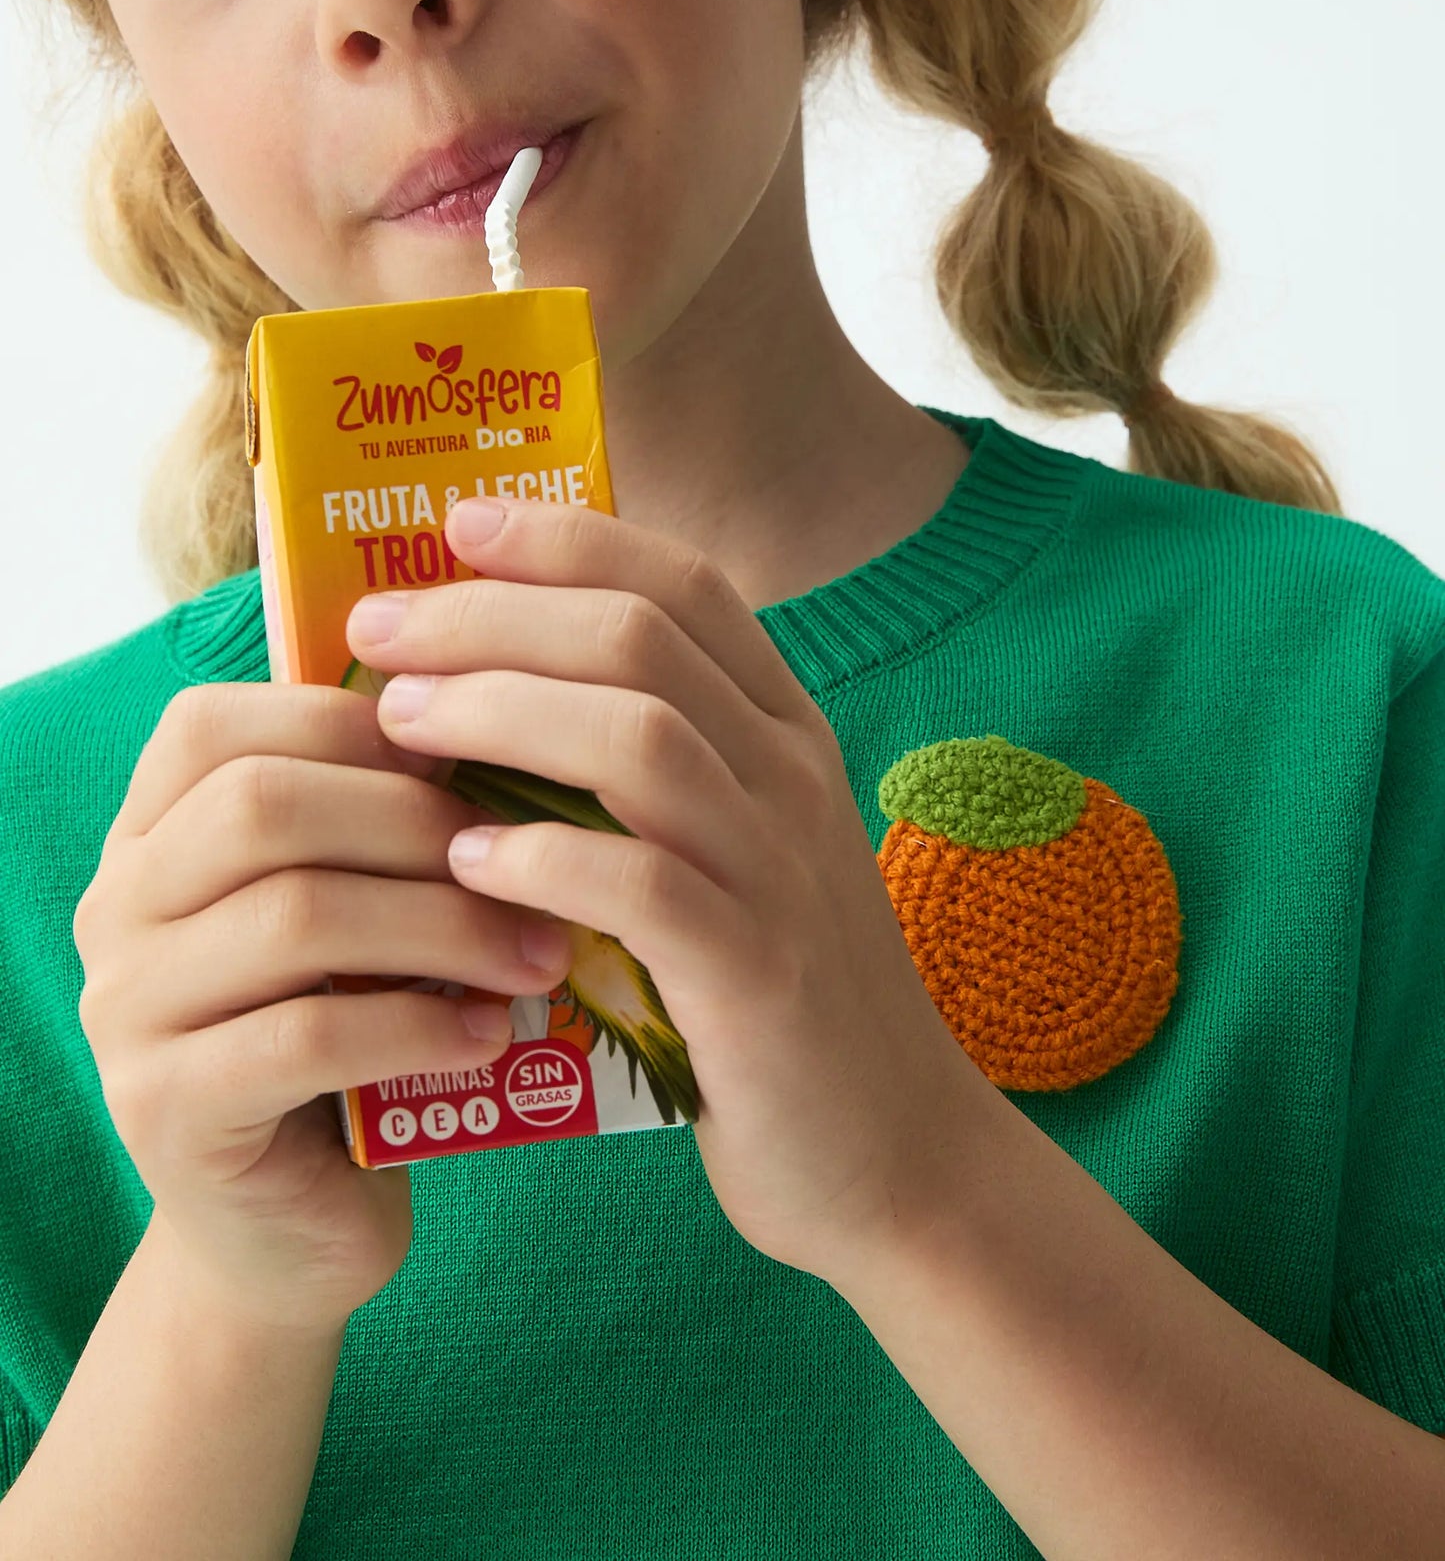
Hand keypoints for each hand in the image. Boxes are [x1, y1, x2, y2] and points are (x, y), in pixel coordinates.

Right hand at [77, 682, 574, 1334]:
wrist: (288, 1228)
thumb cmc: (343, 1032)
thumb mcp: (353, 908)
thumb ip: (375, 822)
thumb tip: (493, 732)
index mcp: (149, 834)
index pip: (215, 726)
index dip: (346, 721)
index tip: (464, 757)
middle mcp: (115, 908)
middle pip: (261, 807)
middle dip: (417, 823)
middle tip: (531, 858)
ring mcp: (126, 1013)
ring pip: (294, 916)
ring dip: (443, 924)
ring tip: (539, 953)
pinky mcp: (167, 1111)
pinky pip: (305, 1038)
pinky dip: (418, 1025)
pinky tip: (491, 1034)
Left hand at [352, 494, 984, 1282]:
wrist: (893, 1156)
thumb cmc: (772, 993)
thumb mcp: (732, 850)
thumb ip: (646, 770)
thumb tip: (484, 694)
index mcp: (784, 730)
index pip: (681, 584)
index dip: (565, 539)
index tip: (455, 526)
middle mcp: (790, 778)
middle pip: (639, 639)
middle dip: (493, 616)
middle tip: (379, 631)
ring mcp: (780, 873)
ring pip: (640, 739)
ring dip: (501, 713)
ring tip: (399, 722)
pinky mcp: (757, 978)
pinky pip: (644, 889)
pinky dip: (544, 860)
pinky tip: (464, 860)